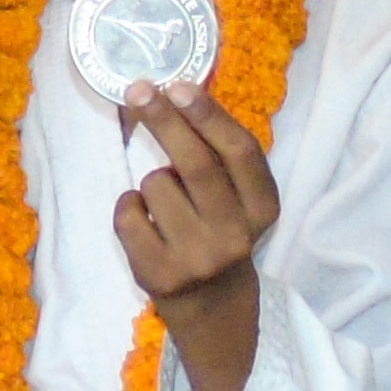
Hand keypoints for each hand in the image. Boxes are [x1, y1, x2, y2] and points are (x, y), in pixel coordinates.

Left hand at [113, 83, 282, 305]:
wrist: (213, 305)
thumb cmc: (219, 229)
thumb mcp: (237, 197)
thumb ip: (218, 152)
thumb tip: (174, 90)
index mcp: (262, 208)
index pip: (240, 153)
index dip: (209, 116)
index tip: (180, 85)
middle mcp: (235, 235)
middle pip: (196, 164)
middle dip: (164, 120)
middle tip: (139, 89)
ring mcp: (196, 258)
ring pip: (156, 185)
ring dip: (151, 180)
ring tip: (166, 203)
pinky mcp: (158, 273)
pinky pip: (128, 213)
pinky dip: (129, 205)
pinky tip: (145, 222)